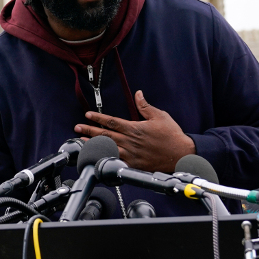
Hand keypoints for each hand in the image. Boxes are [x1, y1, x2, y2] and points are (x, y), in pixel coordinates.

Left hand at [74, 90, 195, 172]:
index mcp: (135, 128)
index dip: (98, 118)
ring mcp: (131, 154)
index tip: (87, 115)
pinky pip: (116, 161)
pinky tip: (96, 158)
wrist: (181, 155)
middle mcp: (130, 141)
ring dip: (93, 145)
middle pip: (105, 135)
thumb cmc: (172, 135)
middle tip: (77, 128)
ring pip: (107, 148)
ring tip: (80, 143)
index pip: (111, 122)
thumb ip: (145, 106)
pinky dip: (105, 158)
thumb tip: (138, 94)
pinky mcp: (134, 165)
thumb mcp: (160, 116)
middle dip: (89, 131)